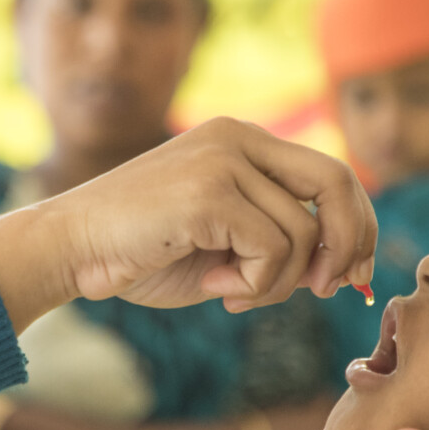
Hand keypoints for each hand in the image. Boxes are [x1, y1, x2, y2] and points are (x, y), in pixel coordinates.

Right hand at [0, 118, 375, 331]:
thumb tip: (341, 266)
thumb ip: (276, 241)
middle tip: (333, 289)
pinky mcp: (209, 190)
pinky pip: (274, 250)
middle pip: (337, 183)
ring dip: (277, 284)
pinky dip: (254, 286)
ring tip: (229, 292)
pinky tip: (214, 288)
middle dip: (350, 243)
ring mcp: (222, 159)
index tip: (352, 273)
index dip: (356, 224)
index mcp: (240, 141)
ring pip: (304, 234)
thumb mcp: (222, 243)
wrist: (71, 249)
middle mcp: (237, 137)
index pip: (329, 173)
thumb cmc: (141, 252)